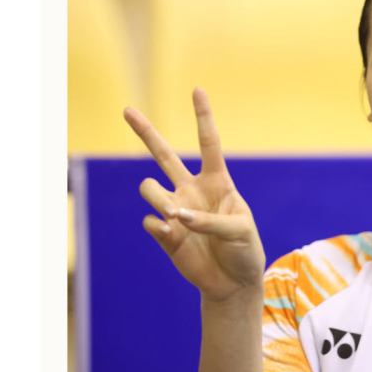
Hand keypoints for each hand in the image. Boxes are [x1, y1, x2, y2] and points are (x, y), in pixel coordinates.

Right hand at [124, 87, 265, 302]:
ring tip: (175, 215)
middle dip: (145, 132)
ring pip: (150, 189)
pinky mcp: (164, 233)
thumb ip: (212, 221)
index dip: (203, 117)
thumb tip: (178, 217)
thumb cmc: (244, 250)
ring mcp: (175, 210)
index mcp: (218, 182)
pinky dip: (160, 227)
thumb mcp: (241, 230)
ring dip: (160, 200)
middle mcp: (192, 190)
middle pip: (163, 155)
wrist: (232, 281)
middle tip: (127, 110)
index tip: (197, 90)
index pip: (208, 143)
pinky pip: (150, 221)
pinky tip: (172, 234)